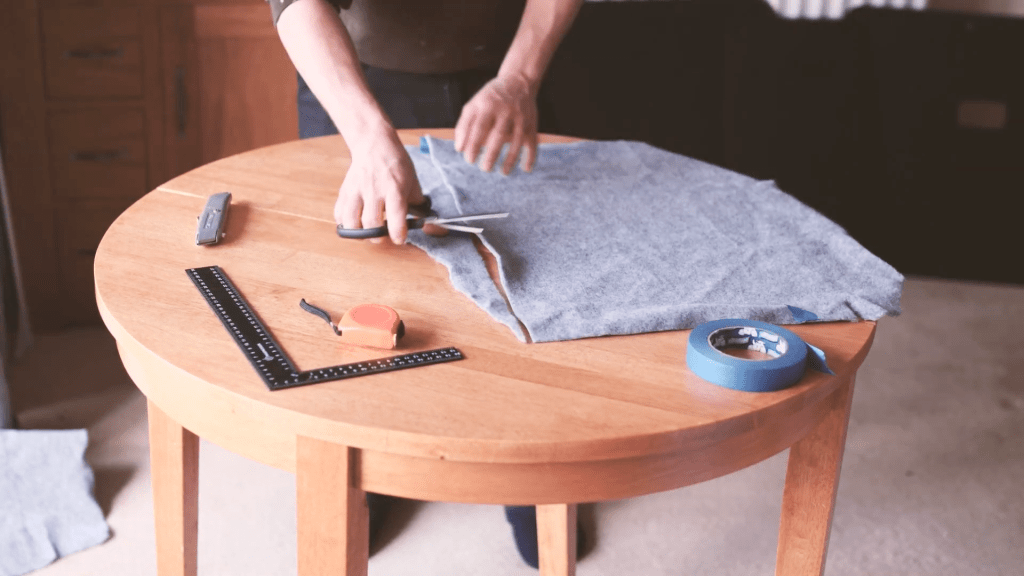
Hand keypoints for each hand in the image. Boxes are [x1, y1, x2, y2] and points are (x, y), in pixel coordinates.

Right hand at [334, 130, 424, 244]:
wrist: (374, 144)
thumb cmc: (396, 164)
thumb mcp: (413, 181)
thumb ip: (417, 203)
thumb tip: (424, 222)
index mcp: (394, 188)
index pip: (395, 216)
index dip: (398, 233)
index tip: (399, 239)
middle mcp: (374, 190)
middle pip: (371, 223)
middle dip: (378, 236)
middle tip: (383, 234)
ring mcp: (356, 190)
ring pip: (351, 221)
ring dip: (359, 233)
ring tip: (367, 231)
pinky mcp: (345, 191)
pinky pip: (339, 213)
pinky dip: (345, 223)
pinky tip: (354, 222)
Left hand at [454, 74, 537, 174]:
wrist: (518, 80)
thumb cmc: (490, 98)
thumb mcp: (474, 104)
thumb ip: (464, 124)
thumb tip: (459, 148)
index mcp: (487, 105)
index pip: (479, 128)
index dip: (473, 145)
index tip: (469, 160)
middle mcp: (505, 110)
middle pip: (498, 135)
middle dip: (491, 154)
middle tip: (485, 169)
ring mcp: (520, 117)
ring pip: (517, 141)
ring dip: (510, 159)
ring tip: (503, 173)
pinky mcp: (532, 123)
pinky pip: (532, 142)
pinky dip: (531, 156)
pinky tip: (526, 169)